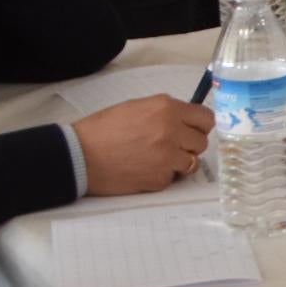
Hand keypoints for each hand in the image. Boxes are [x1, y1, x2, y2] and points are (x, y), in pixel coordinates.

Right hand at [76, 95, 211, 195]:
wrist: (80, 155)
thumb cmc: (102, 130)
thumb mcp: (136, 107)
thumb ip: (165, 112)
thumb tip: (186, 120)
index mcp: (166, 108)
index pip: (206, 118)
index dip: (200, 126)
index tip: (194, 130)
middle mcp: (172, 131)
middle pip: (202, 142)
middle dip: (190, 145)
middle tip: (172, 146)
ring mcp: (168, 157)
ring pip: (192, 162)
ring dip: (179, 161)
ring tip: (157, 158)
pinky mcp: (160, 178)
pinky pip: (173, 177)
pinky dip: (163, 175)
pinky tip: (144, 168)